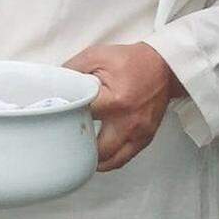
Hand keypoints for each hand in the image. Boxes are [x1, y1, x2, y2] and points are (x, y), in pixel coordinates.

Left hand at [63, 42, 185, 171]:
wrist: (163, 66)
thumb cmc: (131, 61)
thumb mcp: (96, 56)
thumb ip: (73, 70)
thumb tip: (55, 83)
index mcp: (114, 102)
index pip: (81, 119)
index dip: (67, 118)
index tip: (58, 117)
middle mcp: (128, 122)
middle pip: (96, 151)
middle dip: (80, 147)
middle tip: (68, 139)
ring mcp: (139, 133)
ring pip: (112, 161)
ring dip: (95, 159)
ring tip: (82, 151)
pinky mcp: (146, 138)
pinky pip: (125, 158)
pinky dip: (111, 159)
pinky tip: (99, 153)